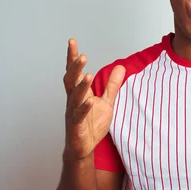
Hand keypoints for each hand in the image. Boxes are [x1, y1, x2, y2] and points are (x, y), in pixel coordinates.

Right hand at [63, 38, 124, 161]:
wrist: (84, 147)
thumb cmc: (92, 124)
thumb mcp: (107, 102)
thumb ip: (112, 85)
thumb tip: (120, 67)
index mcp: (79, 93)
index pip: (75, 72)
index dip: (72, 57)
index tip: (72, 42)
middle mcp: (73, 100)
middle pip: (70, 80)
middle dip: (74, 67)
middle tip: (80, 55)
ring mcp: (73, 113)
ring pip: (74, 97)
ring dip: (81, 85)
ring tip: (88, 74)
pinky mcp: (76, 126)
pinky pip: (79, 115)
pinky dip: (84, 107)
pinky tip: (90, 100)